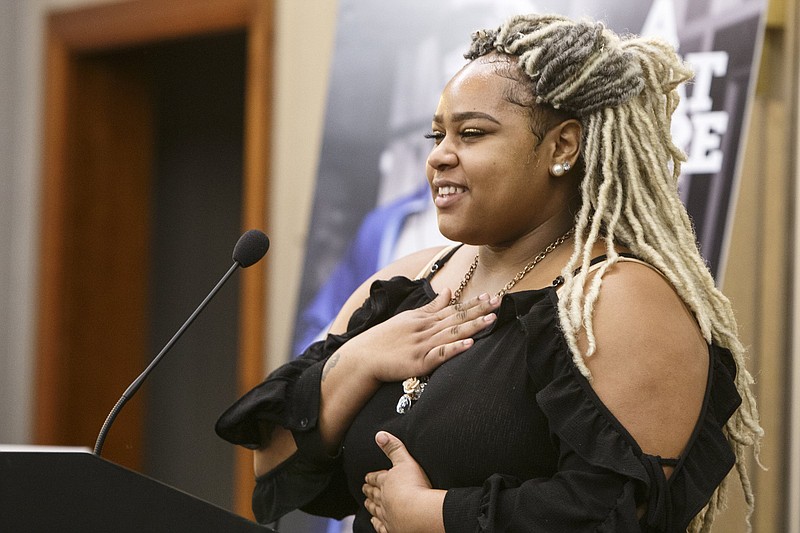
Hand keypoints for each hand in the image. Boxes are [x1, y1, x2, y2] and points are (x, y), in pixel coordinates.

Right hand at [346, 290, 498, 383]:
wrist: (362, 357)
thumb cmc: (384, 339)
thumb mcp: (407, 318)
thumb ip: (430, 307)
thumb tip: (448, 291)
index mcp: (423, 319)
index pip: (453, 309)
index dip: (473, 303)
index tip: (491, 295)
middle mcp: (425, 329)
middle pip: (457, 318)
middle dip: (479, 310)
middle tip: (500, 301)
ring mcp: (422, 345)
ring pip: (452, 334)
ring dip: (473, 326)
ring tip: (492, 319)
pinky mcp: (418, 363)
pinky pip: (440, 355)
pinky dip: (454, 349)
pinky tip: (469, 345)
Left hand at [363, 431, 445, 532]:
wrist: (420, 512)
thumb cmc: (415, 486)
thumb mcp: (405, 461)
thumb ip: (393, 447)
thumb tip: (380, 435)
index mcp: (386, 482)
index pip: (376, 478)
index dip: (371, 477)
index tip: (367, 477)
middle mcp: (383, 499)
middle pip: (373, 494)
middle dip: (368, 490)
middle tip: (364, 489)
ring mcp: (387, 515)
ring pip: (375, 510)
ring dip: (370, 506)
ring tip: (367, 504)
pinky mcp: (393, 528)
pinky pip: (381, 526)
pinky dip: (376, 523)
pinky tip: (374, 522)